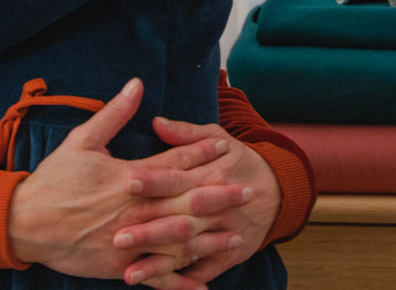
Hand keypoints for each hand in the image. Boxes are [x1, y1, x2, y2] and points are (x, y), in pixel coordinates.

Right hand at [7, 80, 249, 285]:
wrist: (26, 222)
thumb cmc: (53, 179)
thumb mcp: (82, 140)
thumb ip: (114, 114)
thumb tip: (137, 84)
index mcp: (127, 177)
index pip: (172, 162)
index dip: (201, 154)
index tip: (225, 147)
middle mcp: (134, 209)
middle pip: (185, 201)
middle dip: (219, 195)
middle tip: (248, 189)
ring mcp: (129, 239)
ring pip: (178, 240)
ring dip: (210, 236)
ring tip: (237, 233)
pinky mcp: (120, 264)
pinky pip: (156, 275)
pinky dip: (180, 281)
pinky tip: (203, 283)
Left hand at [118, 117, 282, 289]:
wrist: (278, 189)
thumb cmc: (237, 158)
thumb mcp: (216, 136)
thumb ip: (185, 133)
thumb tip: (156, 122)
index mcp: (209, 173)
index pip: (176, 177)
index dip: (153, 181)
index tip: (126, 183)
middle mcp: (215, 205)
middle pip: (178, 219)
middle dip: (148, 231)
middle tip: (117, 238)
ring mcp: (223, 232)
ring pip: (188, 250)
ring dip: (160, 264)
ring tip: (130, 274)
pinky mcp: (231, 254)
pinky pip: (207, 269)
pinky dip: (187, 281)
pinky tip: (162, 288)